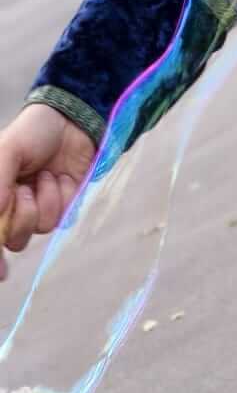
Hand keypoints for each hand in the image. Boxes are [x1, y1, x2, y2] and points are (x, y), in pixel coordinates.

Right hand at [0, 104, 95, 280]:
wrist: (73, 119)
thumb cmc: (33, 131)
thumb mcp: (7, 151)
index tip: (0, 273)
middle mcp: (11, 207)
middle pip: (11, 239)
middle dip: (20, 216)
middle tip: (22, 189)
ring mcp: (36, 208)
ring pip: (35, 230)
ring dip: (41, 201)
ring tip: (43, 176)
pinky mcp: (60, 206)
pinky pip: (58, 218)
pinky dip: (59, 196)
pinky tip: (59, 177)